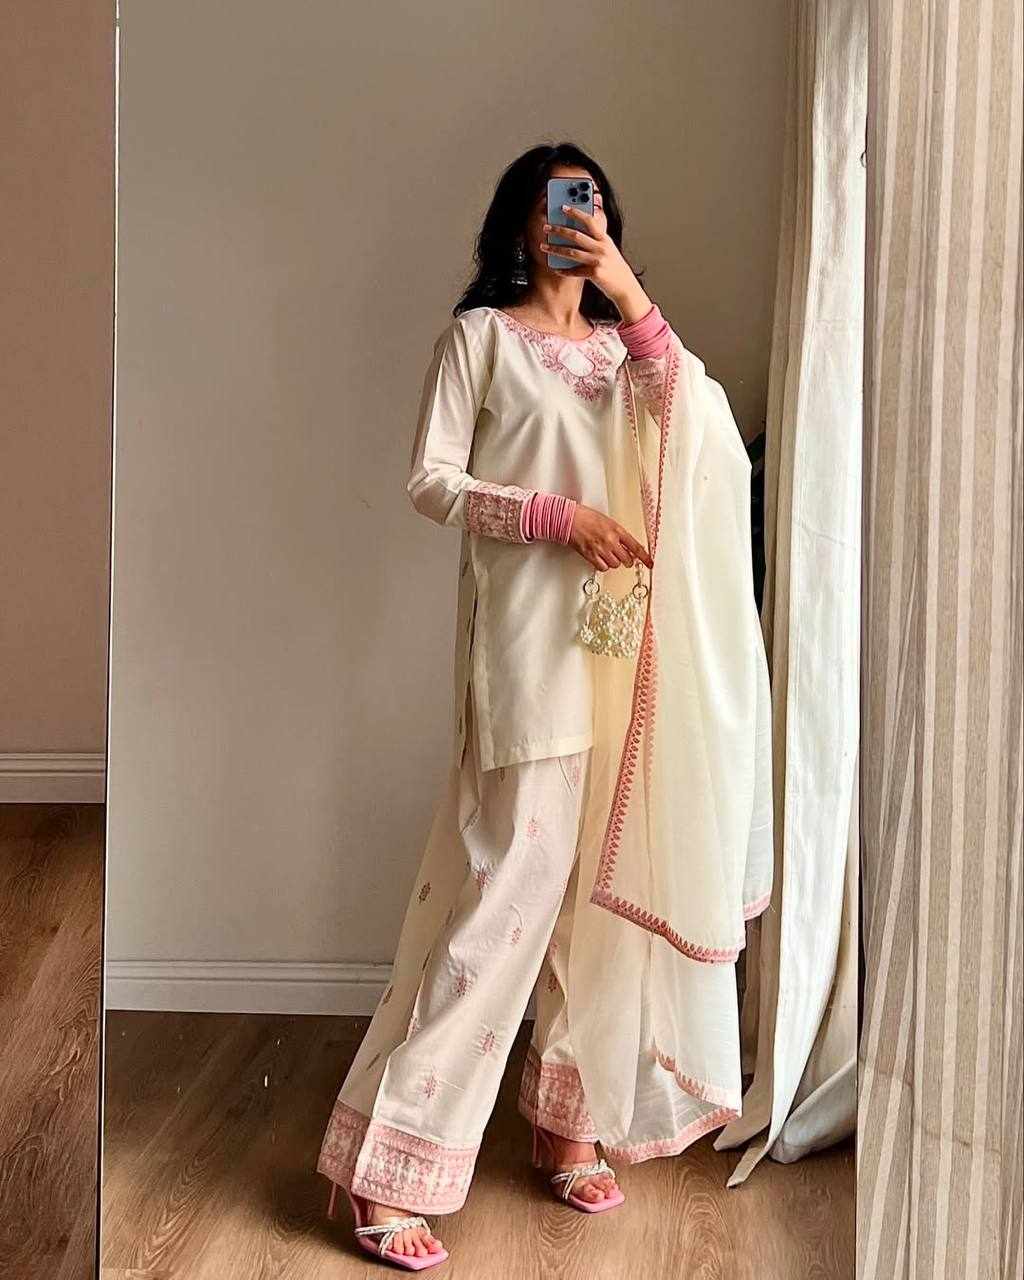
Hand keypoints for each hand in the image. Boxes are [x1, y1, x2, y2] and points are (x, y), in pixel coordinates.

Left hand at [540, 198, 651, 322]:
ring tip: (544, 247)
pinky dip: (564, 270)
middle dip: (559, 230)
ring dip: (555, 249)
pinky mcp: (594, 274)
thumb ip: (597, 240)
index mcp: (605, 239)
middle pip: (576, 235)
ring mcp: (598, 260)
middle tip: (546, 227)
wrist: (626, 287)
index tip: (564, 207)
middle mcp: (602, 248)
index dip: (576, 213)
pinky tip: (556, 269)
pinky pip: (575, 271)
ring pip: (572, 252)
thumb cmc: (615, 268)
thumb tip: (580, 232)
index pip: (589, 221)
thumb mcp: (609, 249)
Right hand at [569, 505, 652, 572]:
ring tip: (607, 554)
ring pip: (615, 565)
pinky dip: (603, 565)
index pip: (636, 547)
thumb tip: (627, 547)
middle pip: (627, 559)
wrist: (569, 519)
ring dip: (614, 562)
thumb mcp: (608, 522)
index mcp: (617, 530)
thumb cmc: (586, 517)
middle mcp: (610, 540)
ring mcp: (601, 549)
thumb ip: (619, 535)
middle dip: (627, 560)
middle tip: (624, 557)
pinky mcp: (591, 556)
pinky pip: (603, 567)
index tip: (650, 563)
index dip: (645, 557)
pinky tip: (600, 558)